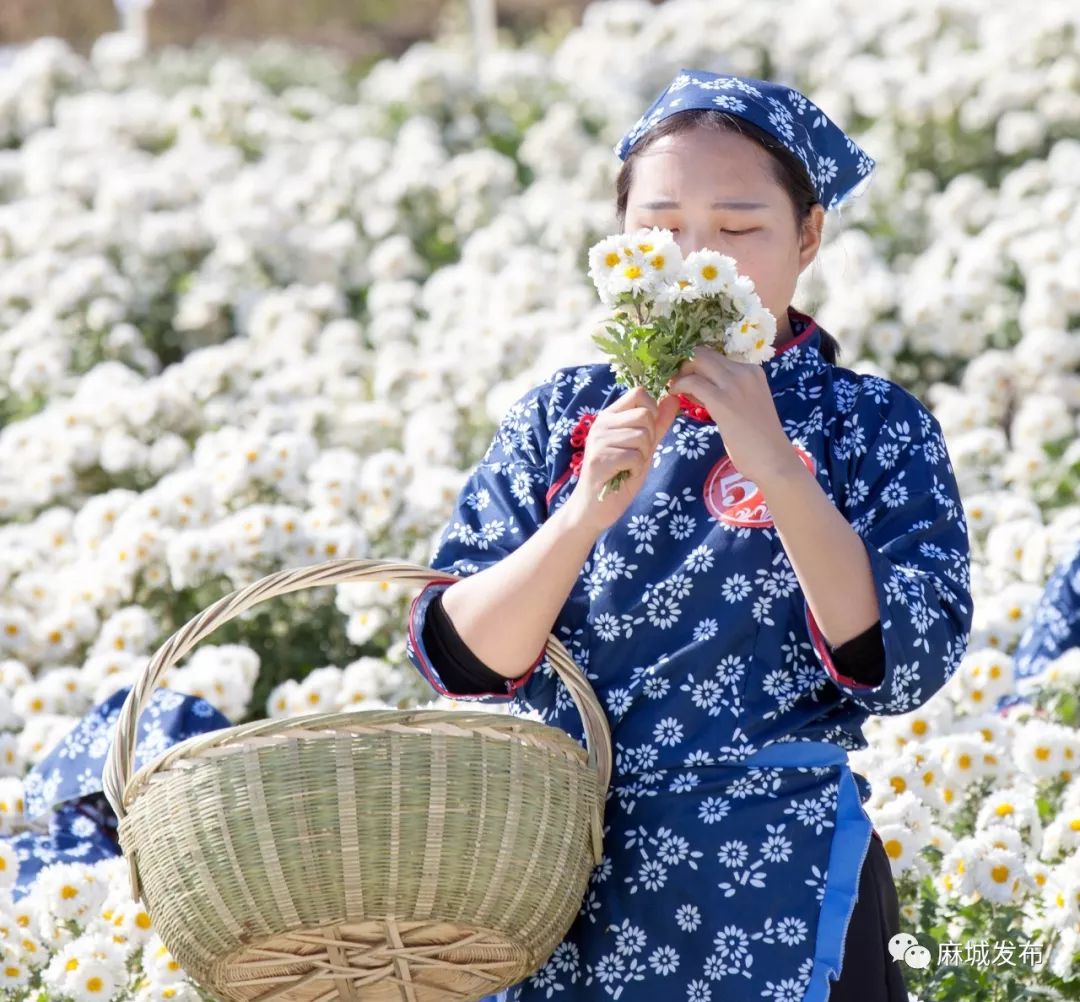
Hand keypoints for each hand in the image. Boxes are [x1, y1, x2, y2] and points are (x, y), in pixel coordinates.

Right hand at [563, 385, 681, 533]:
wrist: (594, 508)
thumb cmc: (618, 476)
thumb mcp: (643, 447)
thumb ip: (658, 424)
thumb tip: (673, 398)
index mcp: (610, 416)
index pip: (638, 393)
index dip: (652, 409)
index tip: (648, 431)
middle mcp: (601, 424)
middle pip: (644, 415)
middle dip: (650, 438)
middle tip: (635, 455)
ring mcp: (598, 441)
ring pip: (642, 436)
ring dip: (642, 456)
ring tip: (627, 466)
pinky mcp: (600, 459)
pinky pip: (634, 456)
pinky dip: (635, 469)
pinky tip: (623, 475)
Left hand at [666, 345, 800, 486]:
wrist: (773, 460)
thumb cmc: (758, 440)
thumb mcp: (745, 405)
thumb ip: (725, 392)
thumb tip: (697, 387)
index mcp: (752, 371)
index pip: (715, 356)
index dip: (695, 364)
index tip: (684, 377)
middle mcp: (744, 371)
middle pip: (703, 353)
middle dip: (684, 365)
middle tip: (675, 382)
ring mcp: (734, 384)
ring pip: (696, 361)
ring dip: (679, 374)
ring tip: (674, 390)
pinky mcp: (722, 400)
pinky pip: (691, 382)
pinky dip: (678, 385)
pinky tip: (674, 395)